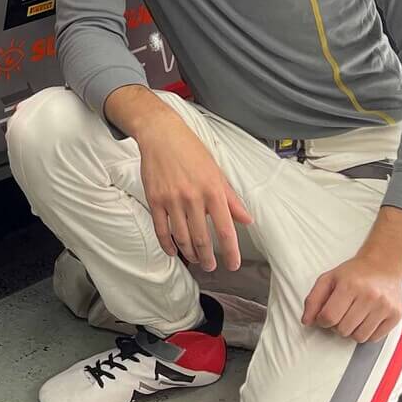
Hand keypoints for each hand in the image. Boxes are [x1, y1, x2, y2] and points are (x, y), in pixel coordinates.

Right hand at [137, 123, 252, 271]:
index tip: (233, 264)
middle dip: (208, 258)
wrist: (161, 135)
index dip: (231, 252)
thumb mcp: (217, 172)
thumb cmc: (191, 150)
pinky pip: (161, 229)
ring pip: (182, 237)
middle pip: (202, 239)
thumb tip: (246, 219)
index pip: (225, 230)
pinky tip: (173, 251)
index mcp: (213, 191)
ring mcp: (172, 200)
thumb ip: (231, 198)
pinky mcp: (155, 199)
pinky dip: (168, 244)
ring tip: (195, 259)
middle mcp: (193, 197)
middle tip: (211, 266)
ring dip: (190, 253)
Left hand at [303, 254, 401, 341]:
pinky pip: (374, 338)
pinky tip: (364, 320)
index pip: (329, 317)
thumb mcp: (328, 279)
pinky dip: (366, 334)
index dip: (322, 321)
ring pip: (359, 337)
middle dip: (336, 326)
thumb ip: (313, 300)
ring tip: (352, 317)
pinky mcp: (396, 315)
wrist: (382, 266)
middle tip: (340, 315)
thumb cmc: (353, 274)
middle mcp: (369, 296)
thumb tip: (306, 321)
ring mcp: (384, 306)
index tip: (324, 316)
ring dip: (351, 331)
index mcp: (349, 285)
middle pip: (343, 329)